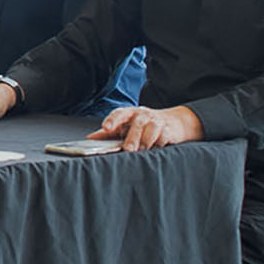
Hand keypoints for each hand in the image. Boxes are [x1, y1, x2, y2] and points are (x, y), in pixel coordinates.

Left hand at [87, 105, 203, 150]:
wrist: (173, 121)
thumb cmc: (143, 124)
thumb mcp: (126, 125)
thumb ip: (109, 133)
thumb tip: (90, 138)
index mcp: (129, 113)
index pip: (119, 114)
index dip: (112, 120)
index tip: (106, 128)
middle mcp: (142, 115)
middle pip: (137, 125)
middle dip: (132, 138)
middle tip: (128, 149)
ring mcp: (156, 121)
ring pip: (151, 131)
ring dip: (145, 143)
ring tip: (142, 150)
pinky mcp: (168, 129)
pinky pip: (163, 138)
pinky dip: (158, 144)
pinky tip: (155, 147)